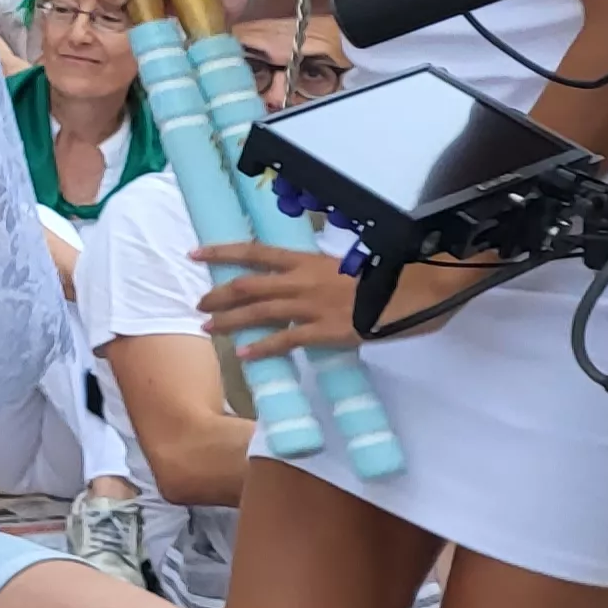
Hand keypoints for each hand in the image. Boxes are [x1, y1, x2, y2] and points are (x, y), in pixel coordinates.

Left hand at [198, 239, 373, 358]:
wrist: (412, 292)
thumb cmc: (382, 278)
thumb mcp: (343, 266)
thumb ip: (317, 273)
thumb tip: (300, 280)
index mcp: (305, 260)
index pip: (254, 252)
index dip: (221, 252)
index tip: (195, 253)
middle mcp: (300, 280)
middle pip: (247, 286)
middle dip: (218, 295)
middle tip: (199, 304)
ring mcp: (310, 306)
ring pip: (258, 312)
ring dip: (230, 321)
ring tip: (209, 328)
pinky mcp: (323, 331)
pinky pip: (285, 341)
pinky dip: (262, 348)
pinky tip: (244, 355)